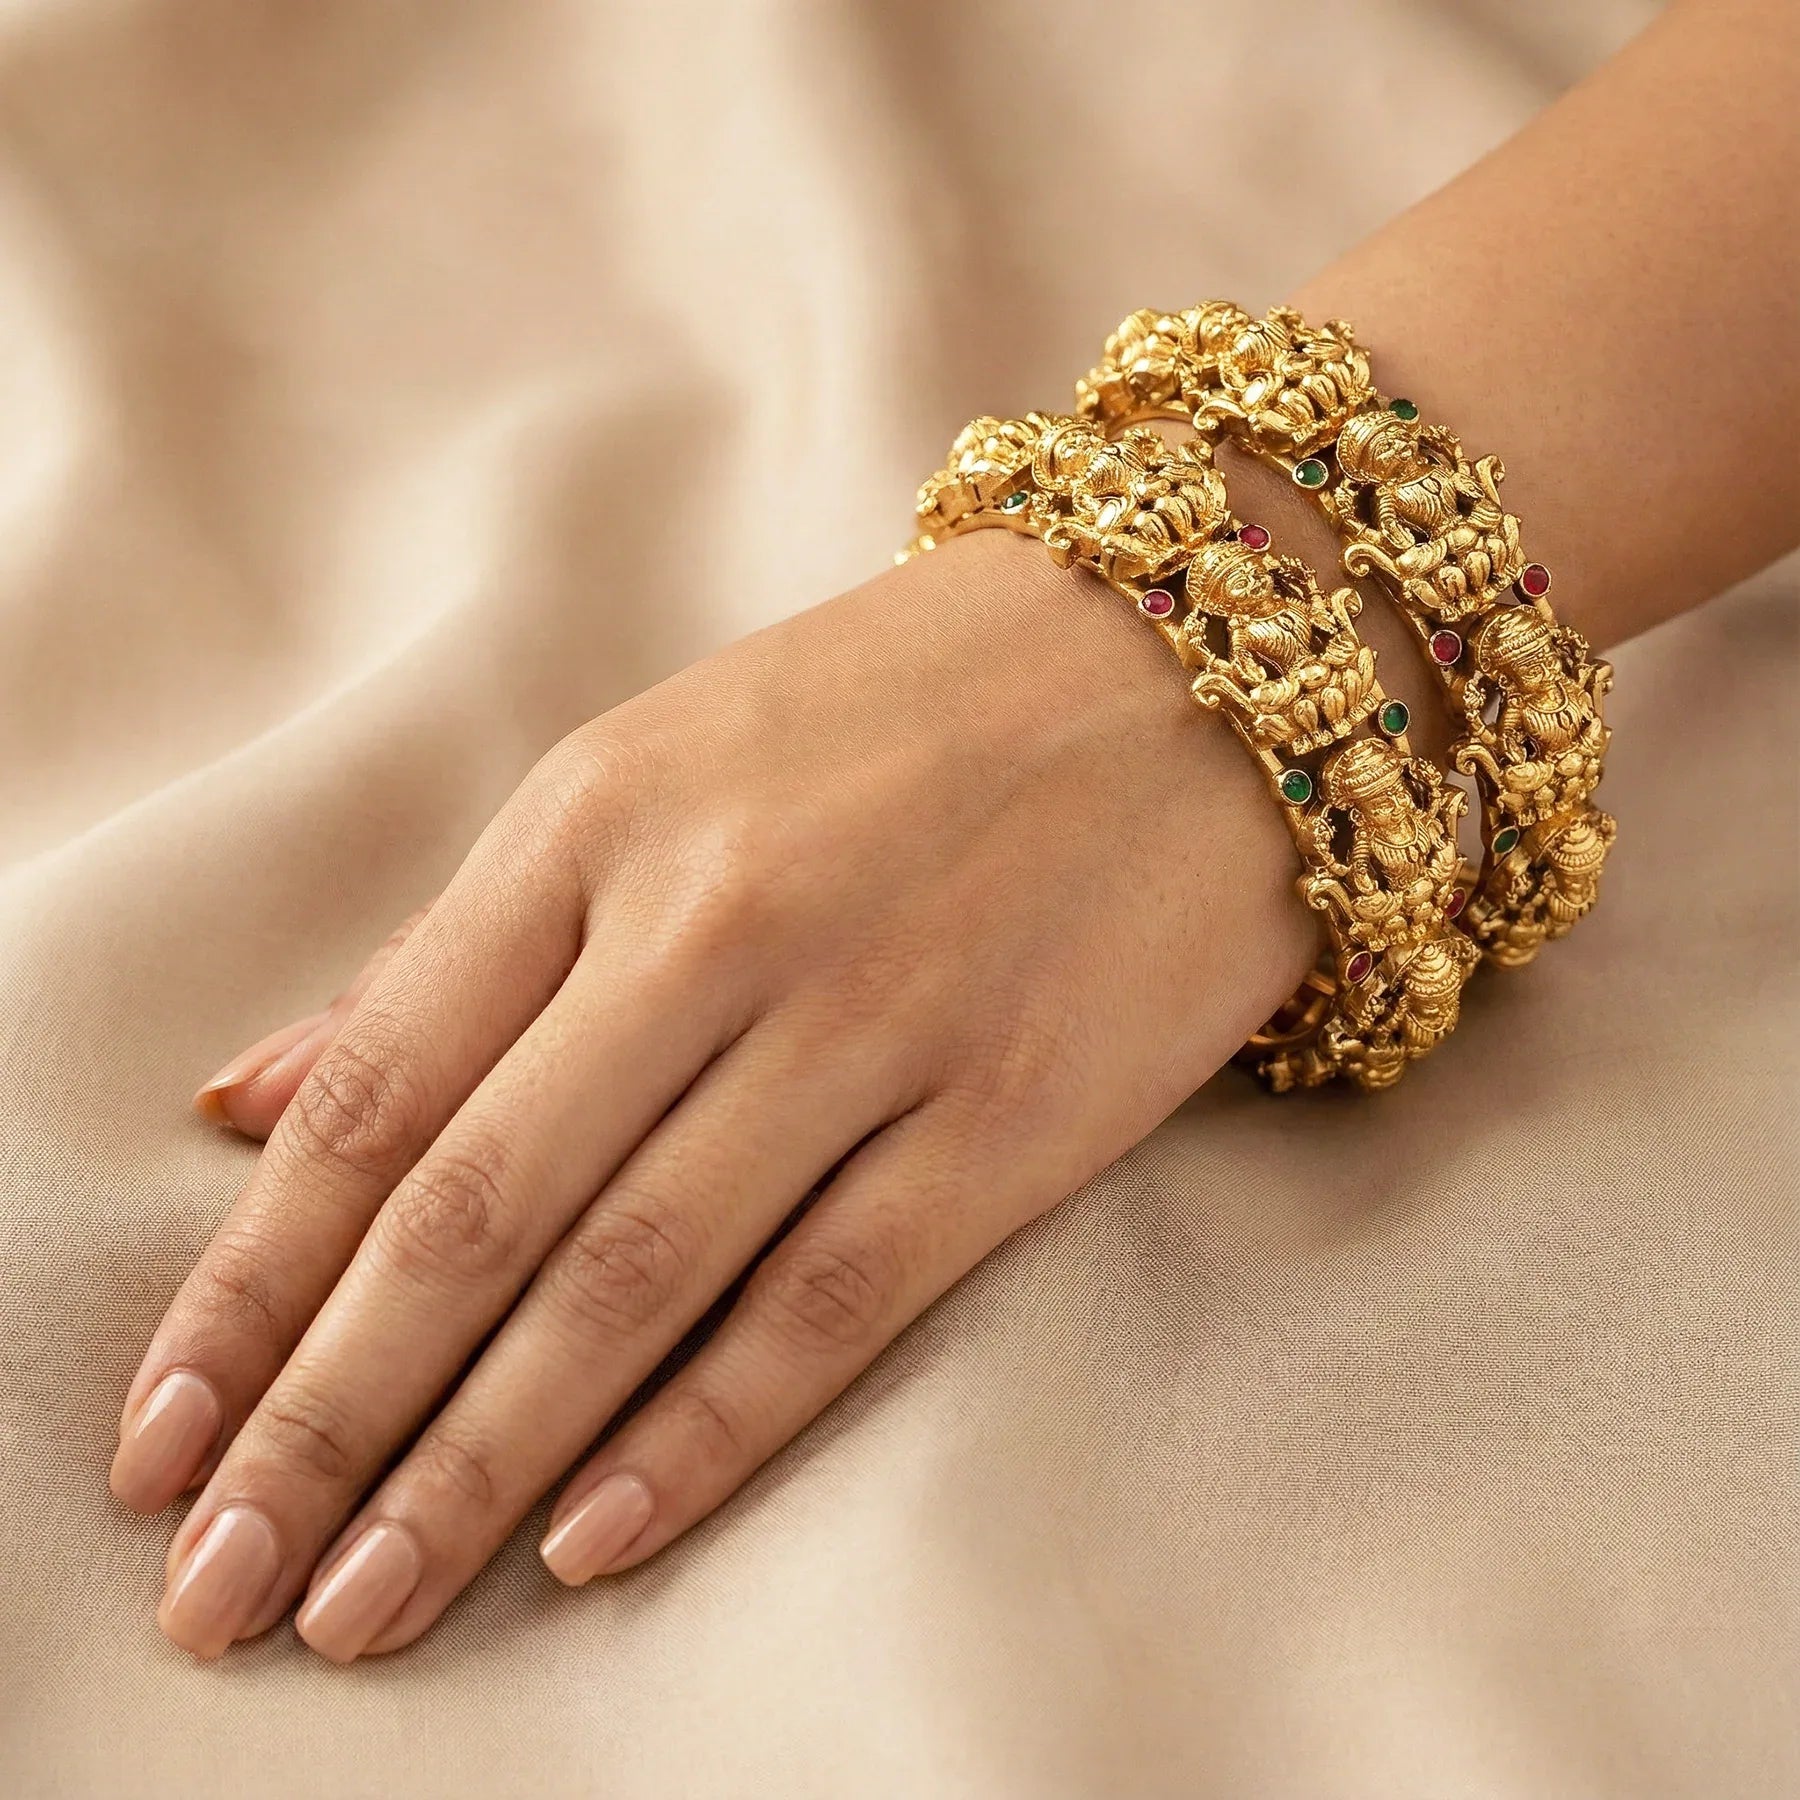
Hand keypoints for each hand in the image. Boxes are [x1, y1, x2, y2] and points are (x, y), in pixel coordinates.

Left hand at [112, 530, 1314, 1662]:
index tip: (159, 1443)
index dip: (248, 1286)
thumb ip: (464, 944)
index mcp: (601, 818)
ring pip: (632, 1278)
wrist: (1199, 654)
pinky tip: (591, 1540)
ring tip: (362, 1606)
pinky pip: (829, 1299)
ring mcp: (875, 1017)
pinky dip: (700, 1434)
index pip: (379, 1090)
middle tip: (222, 1595)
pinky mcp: (1018, 1109)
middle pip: (475, 1210)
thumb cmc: (907, 708)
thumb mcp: (660, 766)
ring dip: (476, 1464)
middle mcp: (717, 919)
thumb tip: (254, 1101)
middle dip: (325, 1421)